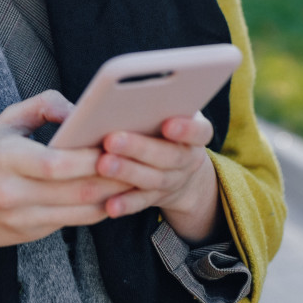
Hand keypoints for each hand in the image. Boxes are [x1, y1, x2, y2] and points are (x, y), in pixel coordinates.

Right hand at [0, 90, 131, 268]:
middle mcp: (14, 192)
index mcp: (5, 158)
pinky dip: (96, 211)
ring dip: (113, 198)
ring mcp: (22, 218)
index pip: (56, 163)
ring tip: (136, 180)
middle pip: (77, 191)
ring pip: (81, 213)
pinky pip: (73, 224)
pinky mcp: (29, 235)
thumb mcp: (1, 122)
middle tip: (141, 162)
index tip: (116, 145)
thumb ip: (42, 106)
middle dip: (113, 178)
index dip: (91, 158)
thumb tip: (78, 109)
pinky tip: (113, 196)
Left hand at [94, 112, 223, 243]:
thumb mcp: (172, 114)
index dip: (186, 129)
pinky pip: (141, 202)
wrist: (183, 171)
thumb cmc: (166, 128)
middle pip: (169, 156)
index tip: (168, 124)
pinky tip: (110, 204)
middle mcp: (188, 160)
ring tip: (103, 164)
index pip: (199, 132)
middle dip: (139, 148)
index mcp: (196, 136)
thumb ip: (157, 107)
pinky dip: (125, 203)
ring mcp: (174, 181)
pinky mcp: (157, 198)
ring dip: (127, 172)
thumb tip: (125, 98)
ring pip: (153, 179)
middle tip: (111, 140)